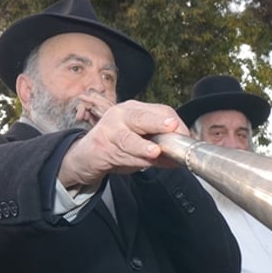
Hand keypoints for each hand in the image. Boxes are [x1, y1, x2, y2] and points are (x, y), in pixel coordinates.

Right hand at [58, 100, 189, 187]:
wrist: (86, 156)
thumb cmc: (117, 146)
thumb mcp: (142, 144)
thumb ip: (161, 149)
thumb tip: (181, 157)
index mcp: (135, 110)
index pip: (160, 111)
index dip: (175, 125)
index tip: (185, 138)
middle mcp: (121, 115)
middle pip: (141, 117)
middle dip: (157, 123)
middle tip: (171, 127)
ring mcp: (109, 130)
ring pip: (128, 138)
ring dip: (143, 147)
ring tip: (154, 152)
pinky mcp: (100, 146)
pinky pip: (119, 154)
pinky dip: (132, 160)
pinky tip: (141, 163)